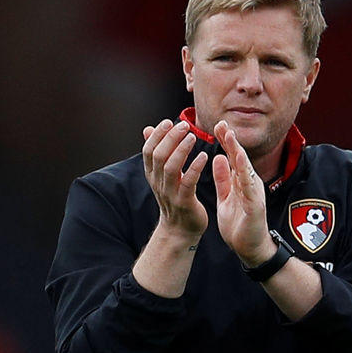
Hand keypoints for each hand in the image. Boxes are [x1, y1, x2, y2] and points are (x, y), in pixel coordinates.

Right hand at [142, 119, 208, 240]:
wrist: (180, 230)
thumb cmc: (175, 198)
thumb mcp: (162, 175)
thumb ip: (157, 152)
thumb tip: (148, 129)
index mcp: (152, 175)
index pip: (148, 151)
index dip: (157, 135)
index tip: (168, 122)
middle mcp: (158, 183)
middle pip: (159, 156)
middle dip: (170, 138)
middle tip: (184, 126)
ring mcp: (170, 193)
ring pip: (171, 168)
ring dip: (181, 150)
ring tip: (192, 137)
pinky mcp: (185, 202)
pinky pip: (188, 182)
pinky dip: (195, 168)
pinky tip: (204, 157)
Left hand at [212, 121, 275, 265]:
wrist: (249, 247)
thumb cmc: (239, 222)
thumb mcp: (226, 196)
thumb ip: (223, 178)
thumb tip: (218, 157)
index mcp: (241, 181)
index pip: (232, 157)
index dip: (225, 141)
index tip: (216, 125)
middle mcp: (249, 184)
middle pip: (240, 158)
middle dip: (231, 140)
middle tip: (222, 123)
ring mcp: (253, 193)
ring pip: (246, 169)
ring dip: (238, 152)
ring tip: (230, 137)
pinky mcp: (255, 206)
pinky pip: (250, 187)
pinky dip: (244, 173)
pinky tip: (239, 162)